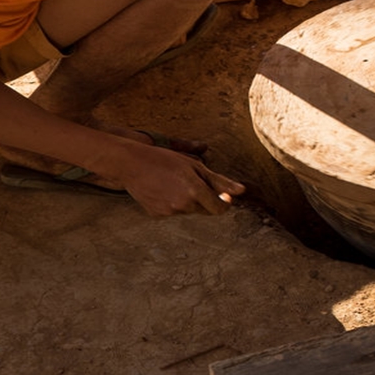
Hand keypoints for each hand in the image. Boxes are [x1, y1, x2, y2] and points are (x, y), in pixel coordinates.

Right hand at [101, 141, 246, 215]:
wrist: (132, 164)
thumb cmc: (166, 160)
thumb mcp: (195, 165)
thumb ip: (220, 181)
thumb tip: (242, 191)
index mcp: (195, 190)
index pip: (220, 208)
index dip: (223, 202)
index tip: (223, 196)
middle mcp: (183, 204)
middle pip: (205, 210)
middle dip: (205, 199)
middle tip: (191, 182)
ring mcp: (169, 211)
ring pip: (188, 211)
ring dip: (188, 201)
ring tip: (173, 183)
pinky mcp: (157, 215)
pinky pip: (173, 212)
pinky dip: (172, 204)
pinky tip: (162, 190)